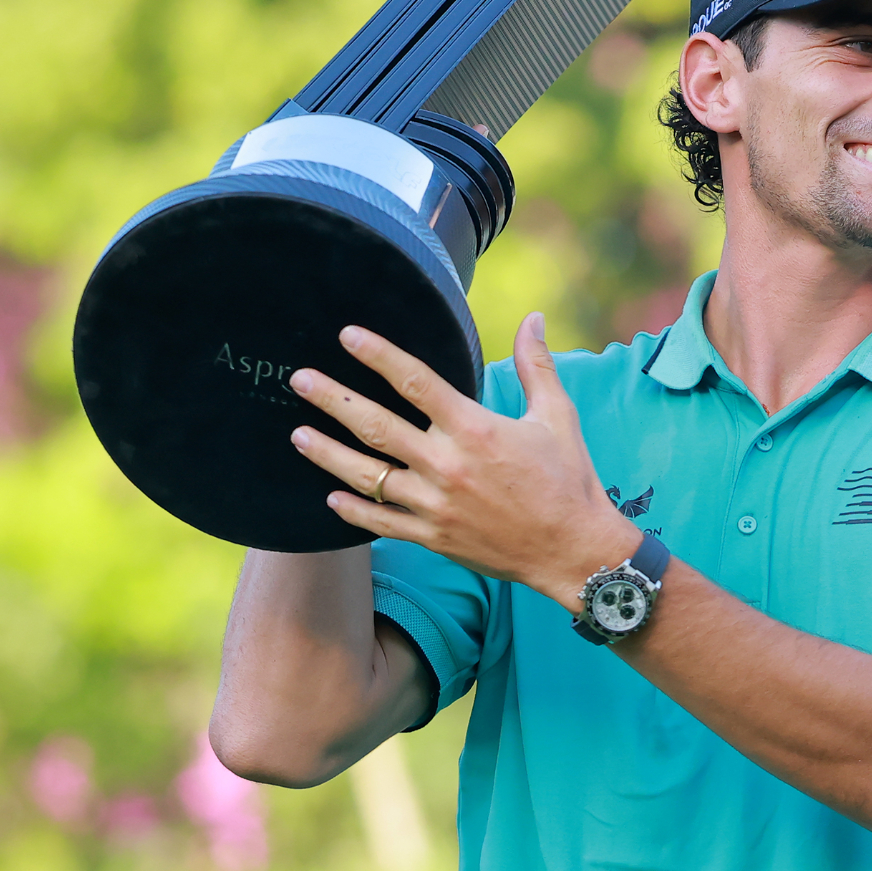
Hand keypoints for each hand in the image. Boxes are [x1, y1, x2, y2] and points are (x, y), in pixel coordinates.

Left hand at [287, 313, 640, 610]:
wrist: (574, 551)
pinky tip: (330, 497)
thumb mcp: (557, 417)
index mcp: (474, 429)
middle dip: (333, 399)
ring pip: (366, 476)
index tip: (347, 336)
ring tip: (297, 435)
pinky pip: (382, 523)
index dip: (377, 354)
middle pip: (375, 425)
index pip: (414, 381)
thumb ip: (537, 366)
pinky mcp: (434, 538)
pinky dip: (353, 511)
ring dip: (328, 454)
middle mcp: (447, 465)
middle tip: (300, 380)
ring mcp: (435, 505)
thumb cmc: (569, 481)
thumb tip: (533, 319)